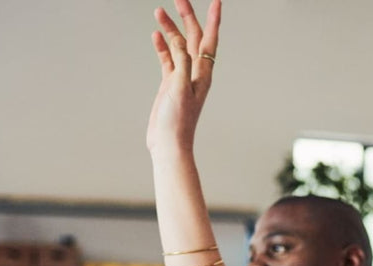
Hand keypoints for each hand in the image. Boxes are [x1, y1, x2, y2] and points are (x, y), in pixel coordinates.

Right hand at [146, 0, 220, 154]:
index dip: (214, 20)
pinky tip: (155, 35)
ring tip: (158, 11)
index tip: (217, 2)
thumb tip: (179, 39)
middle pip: (194, 38)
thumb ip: (181, 61)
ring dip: (170, 29)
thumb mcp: (179, 87)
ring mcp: (182, 78)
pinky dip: (162, 46)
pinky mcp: (169, 84)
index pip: (210, 40)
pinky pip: (167, 59)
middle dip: (187, 17)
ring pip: (178, 46)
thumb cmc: (177, 121)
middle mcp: (195, 73)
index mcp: (203, 74)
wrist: (168, 144)